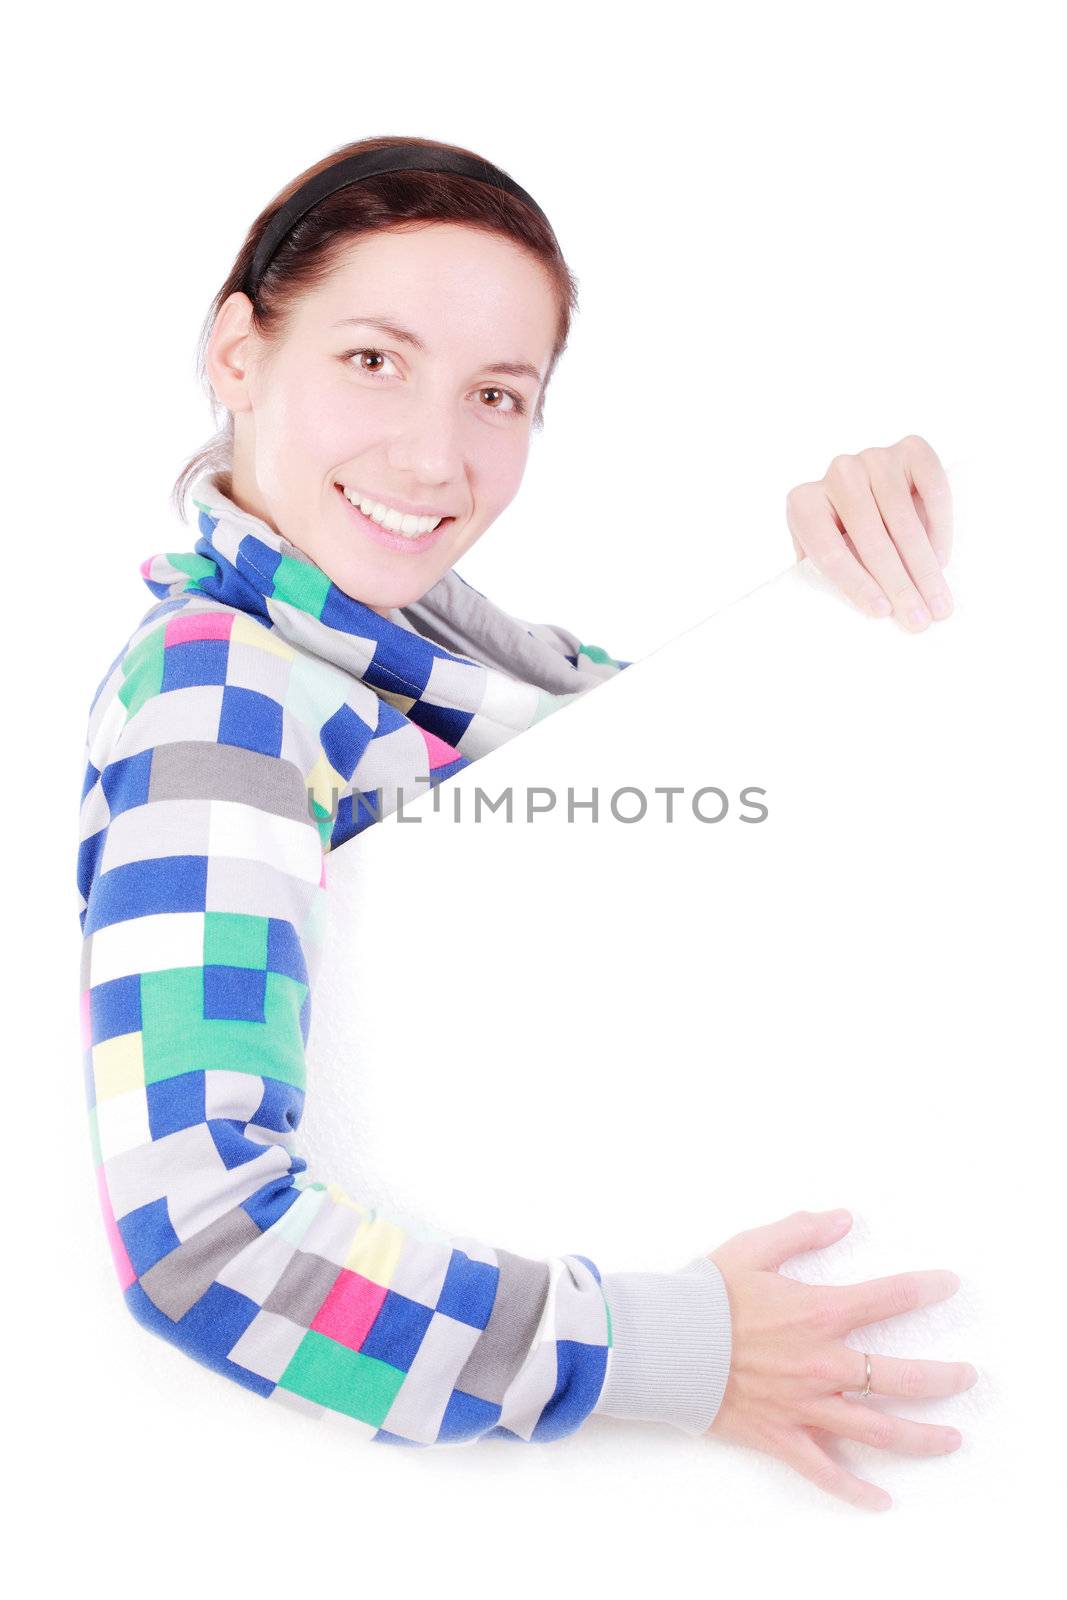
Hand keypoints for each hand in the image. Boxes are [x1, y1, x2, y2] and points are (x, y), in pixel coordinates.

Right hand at [703, 1208, 976, 1511]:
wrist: (663, 1343)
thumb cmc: (705, 1295)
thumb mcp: (752, 1248)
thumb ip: (801, 1231)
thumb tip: (843, 1218)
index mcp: (819, 1314)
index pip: (888, 1298)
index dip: (924, 1288)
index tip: (949, 1284)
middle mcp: (822, 1363)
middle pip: (900, 1378)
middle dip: (942, 1378)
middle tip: (966, 1376)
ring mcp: (806, 1405)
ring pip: (877, 1430)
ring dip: (921, 1437)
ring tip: (952, 1439)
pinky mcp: (782, 1436)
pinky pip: (825, 1471)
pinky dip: (854, 1490)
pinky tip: (882, 1500)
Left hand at [785, 435, 953, 631]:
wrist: (867, 486)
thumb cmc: (841, 535)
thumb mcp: (821, 554)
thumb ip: (824, 577)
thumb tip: (842, 620)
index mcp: (803, 503)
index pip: (829, 551)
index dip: (856, 584)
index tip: (882, 613)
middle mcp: (838, 473)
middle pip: (871, 538)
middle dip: (899, 584)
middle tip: (918, 620)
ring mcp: (875, 458)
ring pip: (904, 519)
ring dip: (924, 567)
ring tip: (939, 603)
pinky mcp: (912, 449)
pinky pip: (933, 490)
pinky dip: (940, 528)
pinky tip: (942, 561)